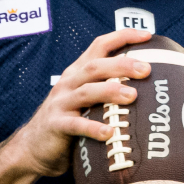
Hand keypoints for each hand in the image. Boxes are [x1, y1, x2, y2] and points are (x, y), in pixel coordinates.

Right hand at [6, 29, 152, 176]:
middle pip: (95, 66)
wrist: (33, 147)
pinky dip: (93, 128)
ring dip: (110, 92)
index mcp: (78, 72)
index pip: (99, 46)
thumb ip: (107, 89)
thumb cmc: (69, 121)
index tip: (147, 36)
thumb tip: (150, 87)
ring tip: (132, 96)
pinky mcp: (56, 125)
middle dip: (121, 65)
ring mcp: (61, 103)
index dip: (122, 37)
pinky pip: (76, 125)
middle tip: (146, 69)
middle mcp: (69, 83)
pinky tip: (109, 132)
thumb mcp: (86, 99)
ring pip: (86, 92)